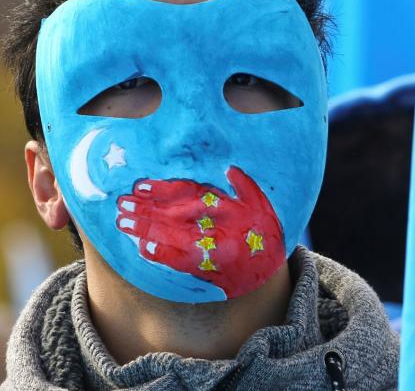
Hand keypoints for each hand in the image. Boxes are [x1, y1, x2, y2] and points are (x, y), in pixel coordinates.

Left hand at [116, 166, 284, 297]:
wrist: (272, 267)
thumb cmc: (265, 231)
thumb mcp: (260, 201)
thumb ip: (244, 184)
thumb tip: (229, 169)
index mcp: (223, 205)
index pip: (185, 194)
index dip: (161, 189)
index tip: (139, 186)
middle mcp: (213, 225)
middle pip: (171, 213)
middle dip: (144, 208)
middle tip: (120, 204)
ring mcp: (208, 247)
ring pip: (170, 236)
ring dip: (144, 229)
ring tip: (122, 222)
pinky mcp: (205, 268)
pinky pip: (178, 261)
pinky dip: (161, 255)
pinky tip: (142, 249)